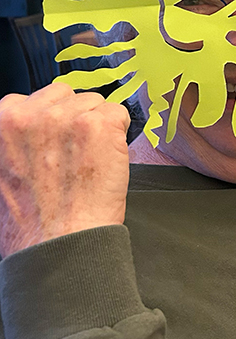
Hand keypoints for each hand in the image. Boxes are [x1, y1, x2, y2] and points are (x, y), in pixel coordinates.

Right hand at [0, 83, 129, 256]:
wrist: (57, 243)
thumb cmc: (28, 220)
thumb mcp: (2, 170)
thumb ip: (15, 140)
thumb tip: (36, 131)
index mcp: (0, 121)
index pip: (33, 99)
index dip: (49, 121)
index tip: (54, 142)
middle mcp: (31, 113)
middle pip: (66, 96)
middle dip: (73, 119)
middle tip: (73, 155)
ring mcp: (67, 117)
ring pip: (95, 103)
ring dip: (97, 127)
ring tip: (87, 161)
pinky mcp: (100, 125)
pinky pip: (120, 114)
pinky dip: (120, 134)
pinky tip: (106, 159)